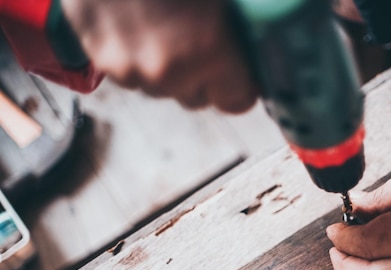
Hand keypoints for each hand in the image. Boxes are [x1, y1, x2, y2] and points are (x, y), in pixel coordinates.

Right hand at [61, 0, 256, 111]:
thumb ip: (238, 17)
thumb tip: (263, 26)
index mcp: (207, 48)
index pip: (236, 101)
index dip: (242, 85)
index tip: (242, 72)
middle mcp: (167, 69)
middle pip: (197, 98)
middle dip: (204, 77)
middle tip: (202, 39)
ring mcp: (128, 66)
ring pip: (160, 88)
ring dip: (167, 68)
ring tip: (166, 25)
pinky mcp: (98, 56)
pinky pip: (127, 73)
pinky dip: (134, 55)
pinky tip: (137, 21)